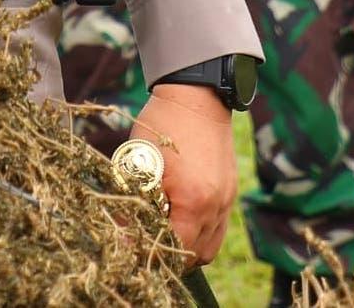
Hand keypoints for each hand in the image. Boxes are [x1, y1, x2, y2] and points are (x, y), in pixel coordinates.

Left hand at [132, 84, 238, 267]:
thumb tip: (122, 233)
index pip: (176, 250)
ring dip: (187, 248)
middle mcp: (217, 207)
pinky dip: (200, 233)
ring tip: (162, 234)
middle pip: (195, 255)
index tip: (132, 248)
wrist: (197, 97)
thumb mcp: (140, 162)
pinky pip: (218, 228)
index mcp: (194, 201)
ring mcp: (227, 201)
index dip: (152, 253)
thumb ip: (135, 202)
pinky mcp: (230, 192)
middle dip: (170, 256)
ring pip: (210, 246)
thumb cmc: (163, 126)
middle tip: (145, 243)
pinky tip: (180, 219)